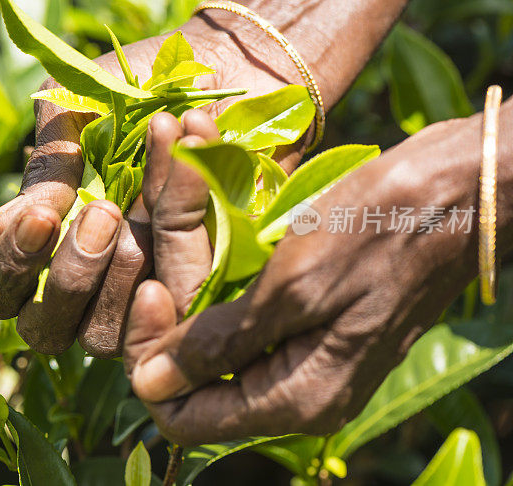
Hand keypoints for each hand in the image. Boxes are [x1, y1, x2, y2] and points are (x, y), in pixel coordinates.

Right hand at [0, 16, 301, 357]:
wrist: (229, 67)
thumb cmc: (142, 91)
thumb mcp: (79, 119)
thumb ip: (43, 171)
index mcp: (48, 245)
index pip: (3, 291)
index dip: (10, 268)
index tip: (40, 217)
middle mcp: (90, 283)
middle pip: (46, 330)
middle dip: (66, 279)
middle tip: (102, 215)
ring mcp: (141, 297)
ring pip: (101, 338)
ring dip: (114, 282)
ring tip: (135, 216)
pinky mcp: (197, 298)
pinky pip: (169, 320)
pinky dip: (165, 277)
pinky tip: (168, 232)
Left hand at [123, 112, 480, 445]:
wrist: (460, 191)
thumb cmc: (381, 229)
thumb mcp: (295, 285)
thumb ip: (220, 343)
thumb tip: (150, 387)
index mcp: (296, 399)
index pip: (185, 418)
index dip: (152, 363)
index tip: (148, 291)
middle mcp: (298, 393)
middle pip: (196, 382)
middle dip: (166, 321)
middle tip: (152, 248)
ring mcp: (306, 360)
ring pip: (217, 347)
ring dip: (190, 294)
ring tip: (175, 232)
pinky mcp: (312, 326)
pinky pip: (245, 322)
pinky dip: (218, 284)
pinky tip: (208, 237)